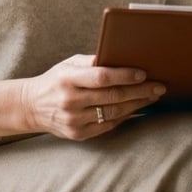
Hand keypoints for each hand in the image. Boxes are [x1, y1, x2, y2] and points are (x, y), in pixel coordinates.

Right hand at [7, 54, 163, 140]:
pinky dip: (124, 117)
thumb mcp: (69, 64)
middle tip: (159, 86)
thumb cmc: (57, 80)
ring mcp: (74, 120)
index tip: (144, 73)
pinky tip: (137, 108)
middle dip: (139, 91)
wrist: (31, 106)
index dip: (124, 75)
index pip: (101, 77)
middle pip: (112, 97)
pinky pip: (107, 125)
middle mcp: (70, 101)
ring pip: (113, 113)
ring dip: (137, 105)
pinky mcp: (78, 134)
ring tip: (152, 96)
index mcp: (68, 79)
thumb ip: (93, 62)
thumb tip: (122, 56)